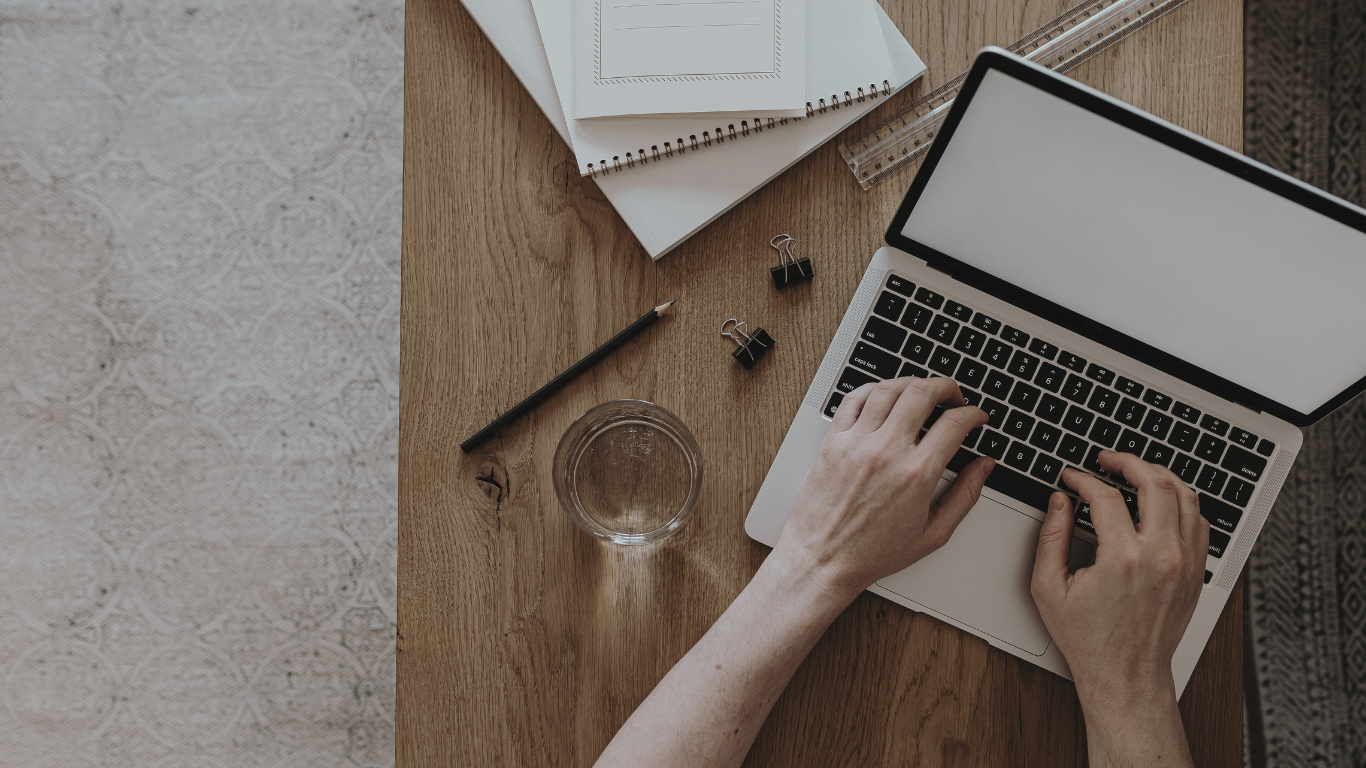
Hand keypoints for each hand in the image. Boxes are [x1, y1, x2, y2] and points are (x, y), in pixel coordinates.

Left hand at [772, 377, 994, 599]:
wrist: (823, 559)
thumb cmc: (872, 553)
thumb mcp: (933, 533)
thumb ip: (965, 496)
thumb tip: (984, 467)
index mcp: (916, 474)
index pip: (954, 423)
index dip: (973, 414)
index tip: (976, 416)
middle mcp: (886, 452)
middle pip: (923, 393)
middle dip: (947, 387)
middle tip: (953, 396)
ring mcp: (856, 443)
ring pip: (889, 389)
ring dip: (911, 383)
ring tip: (921, 393)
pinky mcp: (832, 441)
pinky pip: (853, 399)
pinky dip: (873, 389)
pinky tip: (883, 396)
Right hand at [1031, 451, 1206, 766]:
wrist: (1126, 675)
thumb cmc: (1089, 640)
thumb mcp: (1050, 589)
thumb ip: (1051, 538)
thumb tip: (1059, 502)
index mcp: (1122, 559)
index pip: (1106, 496)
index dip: (1083, 479)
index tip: (1071, 478)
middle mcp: (1161, 556)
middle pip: (1155, 483)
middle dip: (1127, 462)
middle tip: (1108, 460)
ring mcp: (1185, 564)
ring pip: (1185, 496)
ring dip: (1159, 476)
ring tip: (1136, 472)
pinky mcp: (1196, 572)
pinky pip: (1199, 521)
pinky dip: (1181, 501)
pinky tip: (1160, 500)